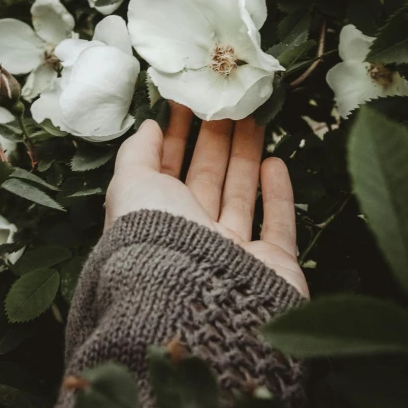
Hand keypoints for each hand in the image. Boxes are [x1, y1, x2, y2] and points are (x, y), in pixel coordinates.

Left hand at [105, 103, 308, 297]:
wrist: (196, 306)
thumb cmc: (155, 240)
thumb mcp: (130, 188)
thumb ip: (136, 155)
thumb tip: (148, 127)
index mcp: (156, 222)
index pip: (168, 171)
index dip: (177, 137)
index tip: (188, 103)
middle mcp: (192, 238)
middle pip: (208, 179)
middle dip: (215, 139)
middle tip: (227, 102)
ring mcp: (232, 254)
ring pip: (241, 196)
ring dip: (246, 156)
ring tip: (254, 118)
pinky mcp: (271, 268)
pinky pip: (277, 226)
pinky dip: (277, 195)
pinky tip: (276, 163)